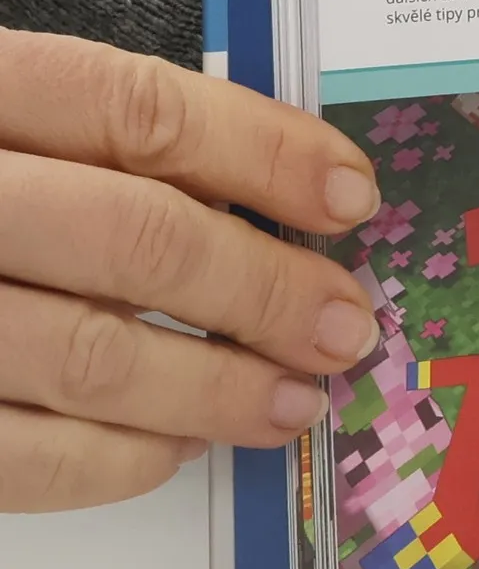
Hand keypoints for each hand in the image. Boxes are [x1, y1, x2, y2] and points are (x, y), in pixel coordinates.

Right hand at [0, 31, 382, 509]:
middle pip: (137, 236)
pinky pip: (22, 455)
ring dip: (220, 388)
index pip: (139, 110)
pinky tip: (175, 448)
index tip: (353, 197)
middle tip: (343, 326)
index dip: (266, 153)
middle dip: (266, 290)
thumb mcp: (5, 130)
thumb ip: (104, 149)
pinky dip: (120, 459)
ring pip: (92, 354)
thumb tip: (283, 202)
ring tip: (294, 402)